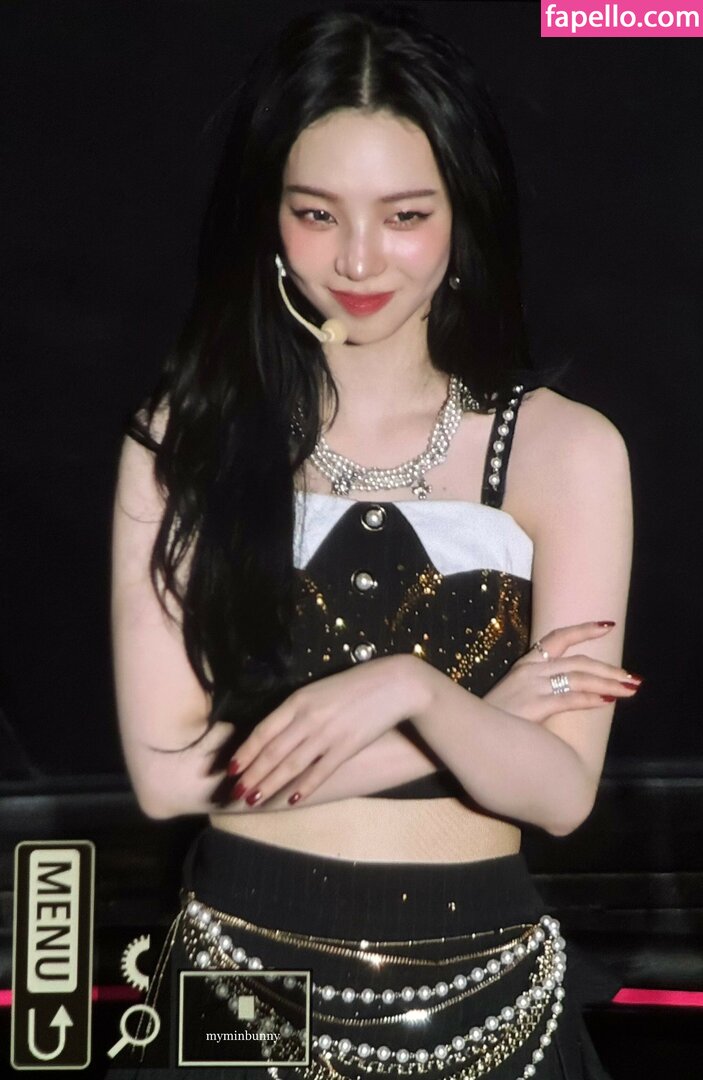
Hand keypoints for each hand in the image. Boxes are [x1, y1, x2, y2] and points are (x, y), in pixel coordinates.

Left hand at [226, 655, 428, 808]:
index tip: (230, 768)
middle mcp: (309, 717)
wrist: (394, 684)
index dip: (245, 751)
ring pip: (291, 764)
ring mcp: (328, 734)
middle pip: (272, 751)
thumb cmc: (353, 686)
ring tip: (252, 800)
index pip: (263, 730)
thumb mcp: (318, 690)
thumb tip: (271, 733)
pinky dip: (304, 786)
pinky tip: (292, 799)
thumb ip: (296, 710)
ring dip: (269, 784)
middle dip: (251, 774)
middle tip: (234, 793)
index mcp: (299, 700)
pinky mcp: (347, 747)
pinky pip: (320, 771)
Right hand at [483, 621, 640, 723]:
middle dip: (609, 668)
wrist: (469, 731)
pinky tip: (608, 701)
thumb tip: (572, 691)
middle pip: (578, 661)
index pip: (558, 637)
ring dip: (608, 683)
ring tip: (629, 689)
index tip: (608, 625)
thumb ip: (541, 689)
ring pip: (579, 677)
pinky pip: (569, 698)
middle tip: (632, 677)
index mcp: (526, 664)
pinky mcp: (533, 704)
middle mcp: (530, 670)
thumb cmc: (495, 718)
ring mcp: (532, 686)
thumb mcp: (517, 695)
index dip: (584, 630)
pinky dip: (591, 699)